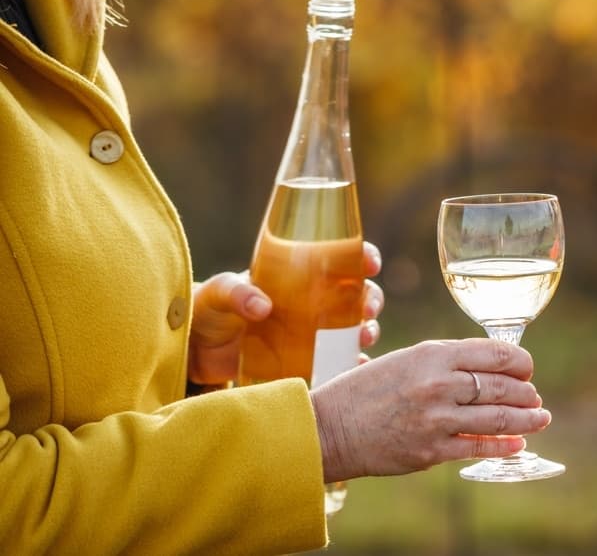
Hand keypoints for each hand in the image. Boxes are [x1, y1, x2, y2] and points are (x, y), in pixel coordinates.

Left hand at [188, 242, 384, 384]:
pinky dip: (353, 365)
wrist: (195, 350)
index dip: (361, 257)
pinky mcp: (306, 361)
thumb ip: (238, 292)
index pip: (340, 259)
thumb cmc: (208, 309)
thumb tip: (263, 306)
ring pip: (354, 328)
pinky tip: (356, 368)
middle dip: (371, 299)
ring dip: (367, 332)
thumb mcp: (219, 292)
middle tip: (366, 311)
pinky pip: (338, 362)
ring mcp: (311, 333)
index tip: (369, 263)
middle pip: (356, 295)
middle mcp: (312, 301)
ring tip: (363, 339)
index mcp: (297, 274)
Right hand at [309, 338, 552, 481]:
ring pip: (499, 418)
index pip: (495, 353)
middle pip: (503, 386)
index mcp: (432, 355)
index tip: (526, 367)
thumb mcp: (406, 360)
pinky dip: (505, 446)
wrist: (330, 428)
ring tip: (540, 418)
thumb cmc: (366, 390)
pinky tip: (519, 444)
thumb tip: (489, 368)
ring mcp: (437, 419)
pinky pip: (480, 447)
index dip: (520, 361)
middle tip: (535, 396)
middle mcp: (438, 384)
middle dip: (527, 392)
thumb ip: (445, 361)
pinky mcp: (432, 451)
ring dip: (527, 419)